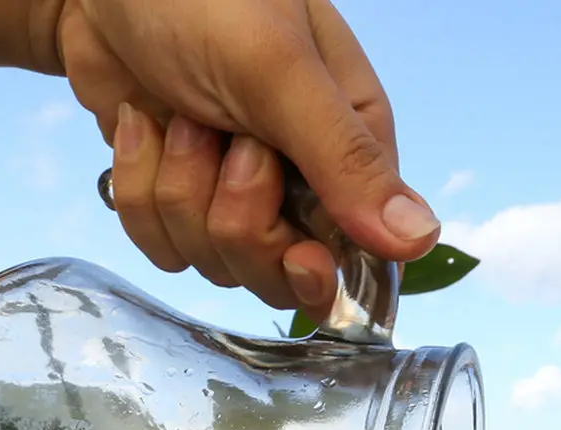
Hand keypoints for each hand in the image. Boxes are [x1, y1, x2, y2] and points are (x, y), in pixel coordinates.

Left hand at [32, 0, 439, 312]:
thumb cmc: (200, 0)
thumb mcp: (280, 72)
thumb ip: (346, 160)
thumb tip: (420, 240)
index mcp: (348, 145)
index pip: (353, 253)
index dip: (313, 259)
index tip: (293, 246)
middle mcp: (299, 178)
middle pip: (277, 271)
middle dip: (234, 217)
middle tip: (220, 141)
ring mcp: (234, 192)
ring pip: (214, 261)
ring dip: (179, 191)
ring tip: (178, 117)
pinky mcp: (179, 196)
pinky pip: (162, 246)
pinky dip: (140, 191)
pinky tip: (142, 131)